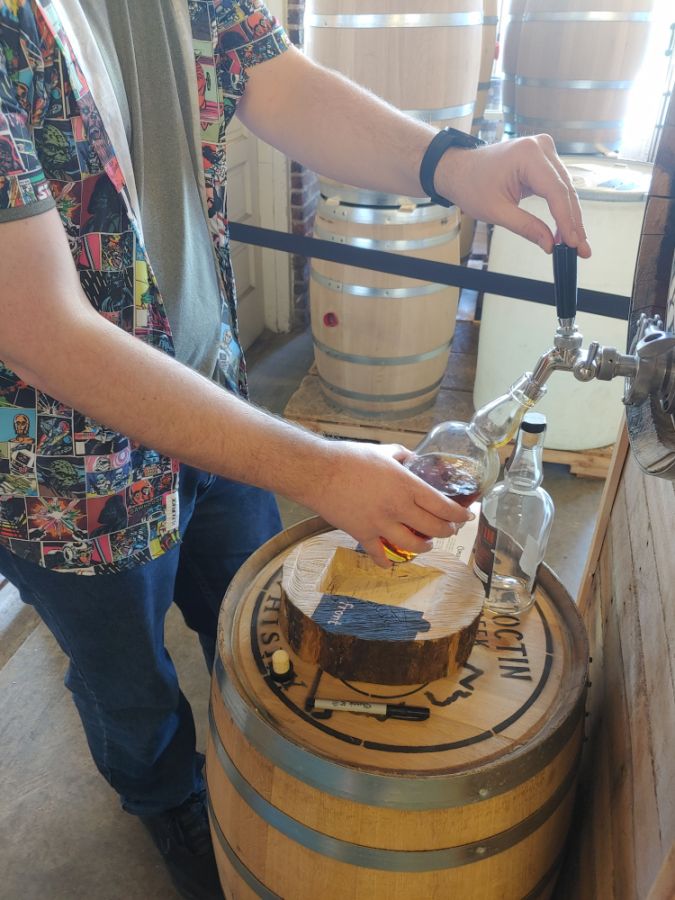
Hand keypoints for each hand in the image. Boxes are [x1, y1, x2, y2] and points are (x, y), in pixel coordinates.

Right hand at [306, 441, 473, 566]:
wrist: (319, 473)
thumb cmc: (350, 458)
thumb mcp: (383, 451)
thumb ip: (402, 455)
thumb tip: (413, 458)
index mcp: (407, 486)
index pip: (444, 506)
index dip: (460, 514)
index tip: (467, 516)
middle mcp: (399, 508)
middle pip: (434, 528)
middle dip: (447, 531)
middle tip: (450, 529)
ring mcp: (381, 525)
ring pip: (413, 546)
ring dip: (425, 546)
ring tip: (427, 544)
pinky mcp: (363, 535)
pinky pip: (379, 555)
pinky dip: (386, 561)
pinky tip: (389, 563)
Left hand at [436, 134, 591, 257]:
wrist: (459, 170)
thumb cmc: (471, 185)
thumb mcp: (497, 211)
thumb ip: (526, 227)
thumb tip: (549, 244)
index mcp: (528, 155)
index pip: (556, 192)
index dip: (567, 220)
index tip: (574, 243)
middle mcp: (541, 147)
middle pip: (565, 191)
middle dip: (573, 222)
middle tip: (582, 249)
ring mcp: (544, 150)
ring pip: (565, 189)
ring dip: (570, 217)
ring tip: (577, 243)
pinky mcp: (543, 159)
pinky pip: (557, 186)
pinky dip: (561, 207)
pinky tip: (567, 228)